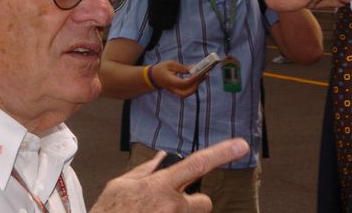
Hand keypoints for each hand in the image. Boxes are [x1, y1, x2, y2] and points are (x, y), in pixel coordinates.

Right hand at [90, 138, 248, 212]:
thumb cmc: (109, 211)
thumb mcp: (121, 185)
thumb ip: (146, 170)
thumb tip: (163, 158)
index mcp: (159, 186)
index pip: (197, 164)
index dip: (221, 153)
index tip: (242, 145)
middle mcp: (172, 206)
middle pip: (204, 202)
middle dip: (193, 202)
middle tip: (170, 205)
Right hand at [150, 61, 206, 97]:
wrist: (153, 77)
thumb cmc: (161, 69)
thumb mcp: (170, 64)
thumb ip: (182, 68)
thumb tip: (194, 69)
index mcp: (170, 81)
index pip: (184, 83)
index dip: (194, 78)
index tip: (202, 72)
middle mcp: (173, 88)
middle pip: (187, 92)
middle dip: (197, 84)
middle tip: (205, 75)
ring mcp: (175, 91)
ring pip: (188, 93)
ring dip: (197, 85)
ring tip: (204, 76)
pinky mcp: (177, 91)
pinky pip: (187, 91)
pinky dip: (194, 86)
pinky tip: (198, 78)